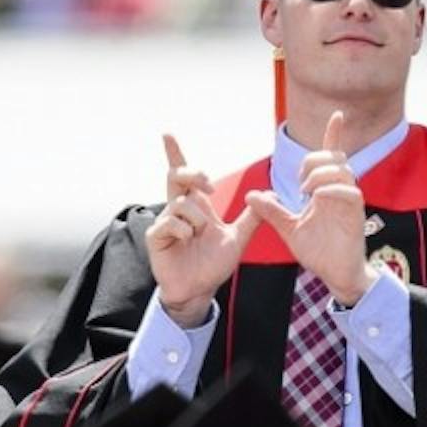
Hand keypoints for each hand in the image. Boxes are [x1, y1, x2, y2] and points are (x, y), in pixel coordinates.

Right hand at [147, 134, 262, 327]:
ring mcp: (165, 222)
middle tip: (210, 186)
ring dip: (197, 219)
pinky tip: (187, 241)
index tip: (168, 135)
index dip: (175, 154)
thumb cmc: (213, 265)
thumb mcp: (237, 239)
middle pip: (178, 176)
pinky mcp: (155, 237)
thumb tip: (270, 195)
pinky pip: (171, 222)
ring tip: (199, 236)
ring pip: (182, 203)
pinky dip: (184, 230)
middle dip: (193, 174)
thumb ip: (252, 218)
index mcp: (196, 206)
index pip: (185, 176)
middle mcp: (178, 210)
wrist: (199, 290)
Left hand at [244, 111, 375, 306]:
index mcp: (327, 190)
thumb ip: (272, 211)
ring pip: (341, 169)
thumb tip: (251, 195)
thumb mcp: (288, 229)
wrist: (336, 275)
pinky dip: (331, 188)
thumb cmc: (318, 251)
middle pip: (334, 156)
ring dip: (319, 173)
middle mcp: (340, 190)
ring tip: (304, 190)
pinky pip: (349, 190)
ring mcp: (349, 201)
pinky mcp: (356, 214)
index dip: (334, 134)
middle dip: (313, 160)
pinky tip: (316, 197)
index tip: (338, 114)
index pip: (331, 155)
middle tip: (298, 181)